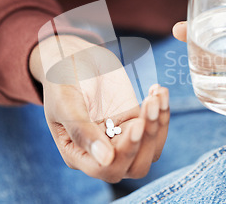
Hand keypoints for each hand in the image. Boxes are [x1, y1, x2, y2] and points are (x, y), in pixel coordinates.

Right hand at [29, 35, 169, 182]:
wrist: (74, 57)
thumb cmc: (62, 79)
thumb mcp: (66, 103)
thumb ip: (82, 132)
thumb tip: (105, 160)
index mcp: (77, 154)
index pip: (107, 168)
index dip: (126, 151)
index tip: (135, 124)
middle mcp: (101, 152)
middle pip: (135, 166)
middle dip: (147, 140)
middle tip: (148, 106)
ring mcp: (120, 137)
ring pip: (150, 150)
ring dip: (159, 125)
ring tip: (155, 96)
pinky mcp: (135, 121)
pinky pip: (156, 129)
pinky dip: (163, 113)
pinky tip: (158, 91)